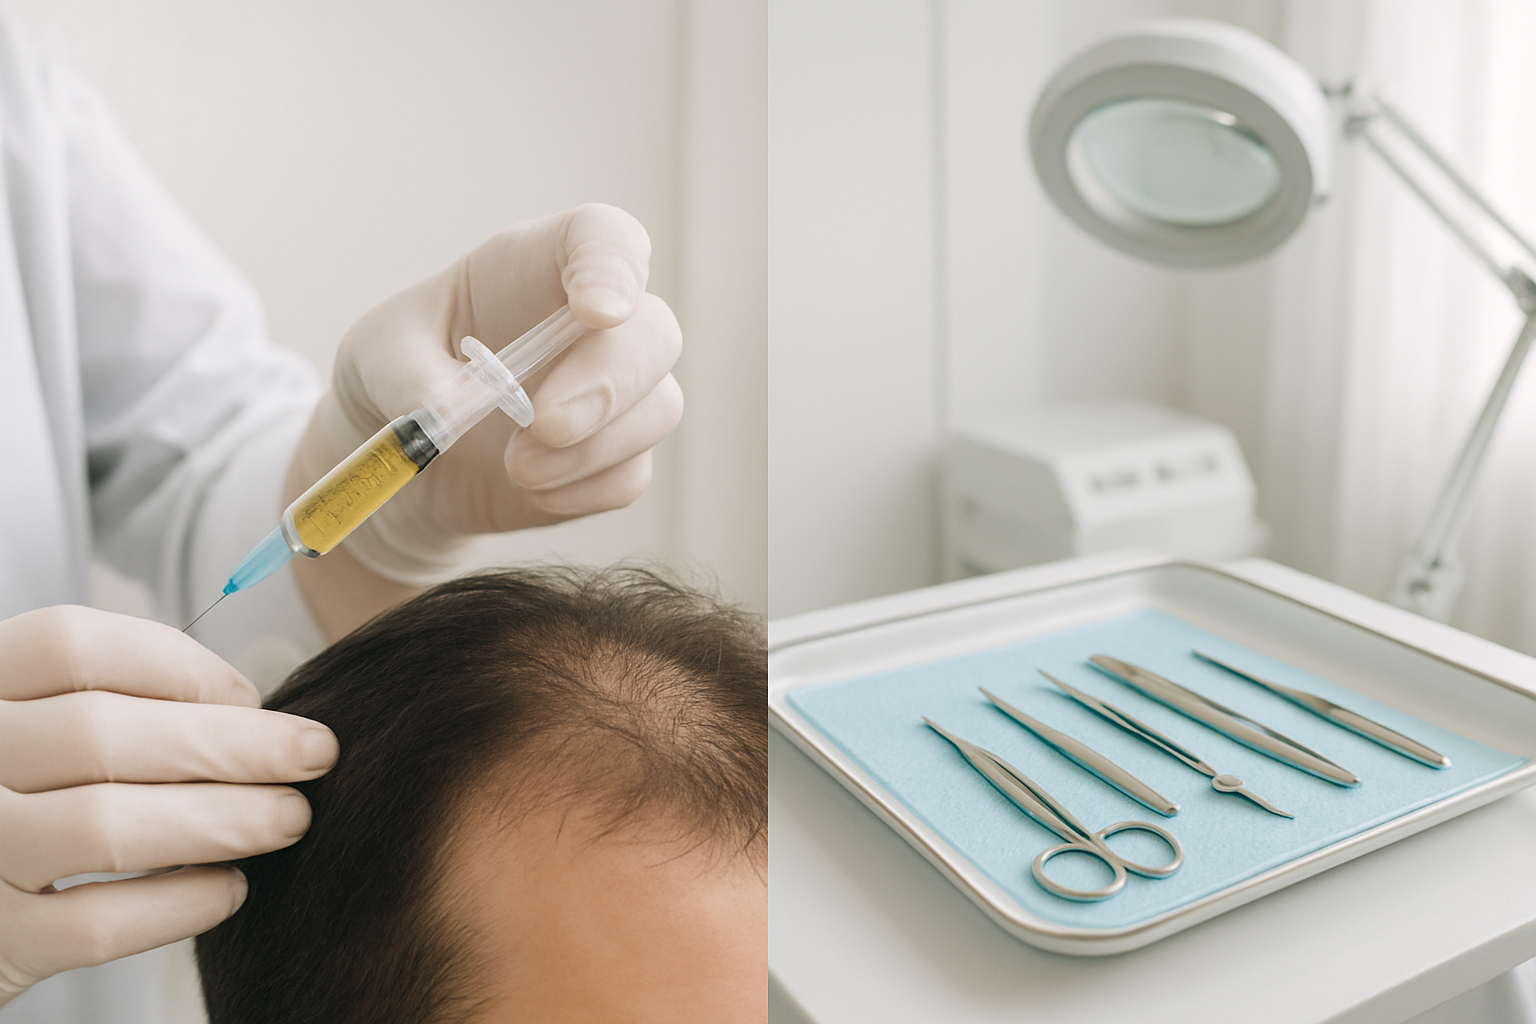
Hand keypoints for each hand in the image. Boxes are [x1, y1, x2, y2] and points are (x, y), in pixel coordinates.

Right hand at [0, 606, 338, 1004]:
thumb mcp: (51, 732)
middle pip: (101, 733)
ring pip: (103, 825)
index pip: (72, 647)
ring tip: (290, 818)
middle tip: (315, 753)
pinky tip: (230, 889)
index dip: (179, 665)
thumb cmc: (34, 800)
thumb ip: (130, 710)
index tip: (253, 696)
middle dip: (232, 744)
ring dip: (221, 819)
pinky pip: (95, 923)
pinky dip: (179, 903)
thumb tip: (260, 721)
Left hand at [287, 203, 682, 637]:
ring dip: (591, 448)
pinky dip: (582, 490)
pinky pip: (630, 475)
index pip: (606, 240)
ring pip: (657, 408)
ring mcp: (613, 393)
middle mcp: (590, 326)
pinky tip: (531, 490)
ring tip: (515, 468)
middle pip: (654, 332)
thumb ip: (404, 375)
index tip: (596, 313)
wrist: (408, 464)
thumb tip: (443, 412)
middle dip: (610, 382)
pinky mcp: (613, 457)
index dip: (615, 267)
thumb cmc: (395, 376)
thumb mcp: (373, 359)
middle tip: (543, 425)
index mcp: (535, 269)